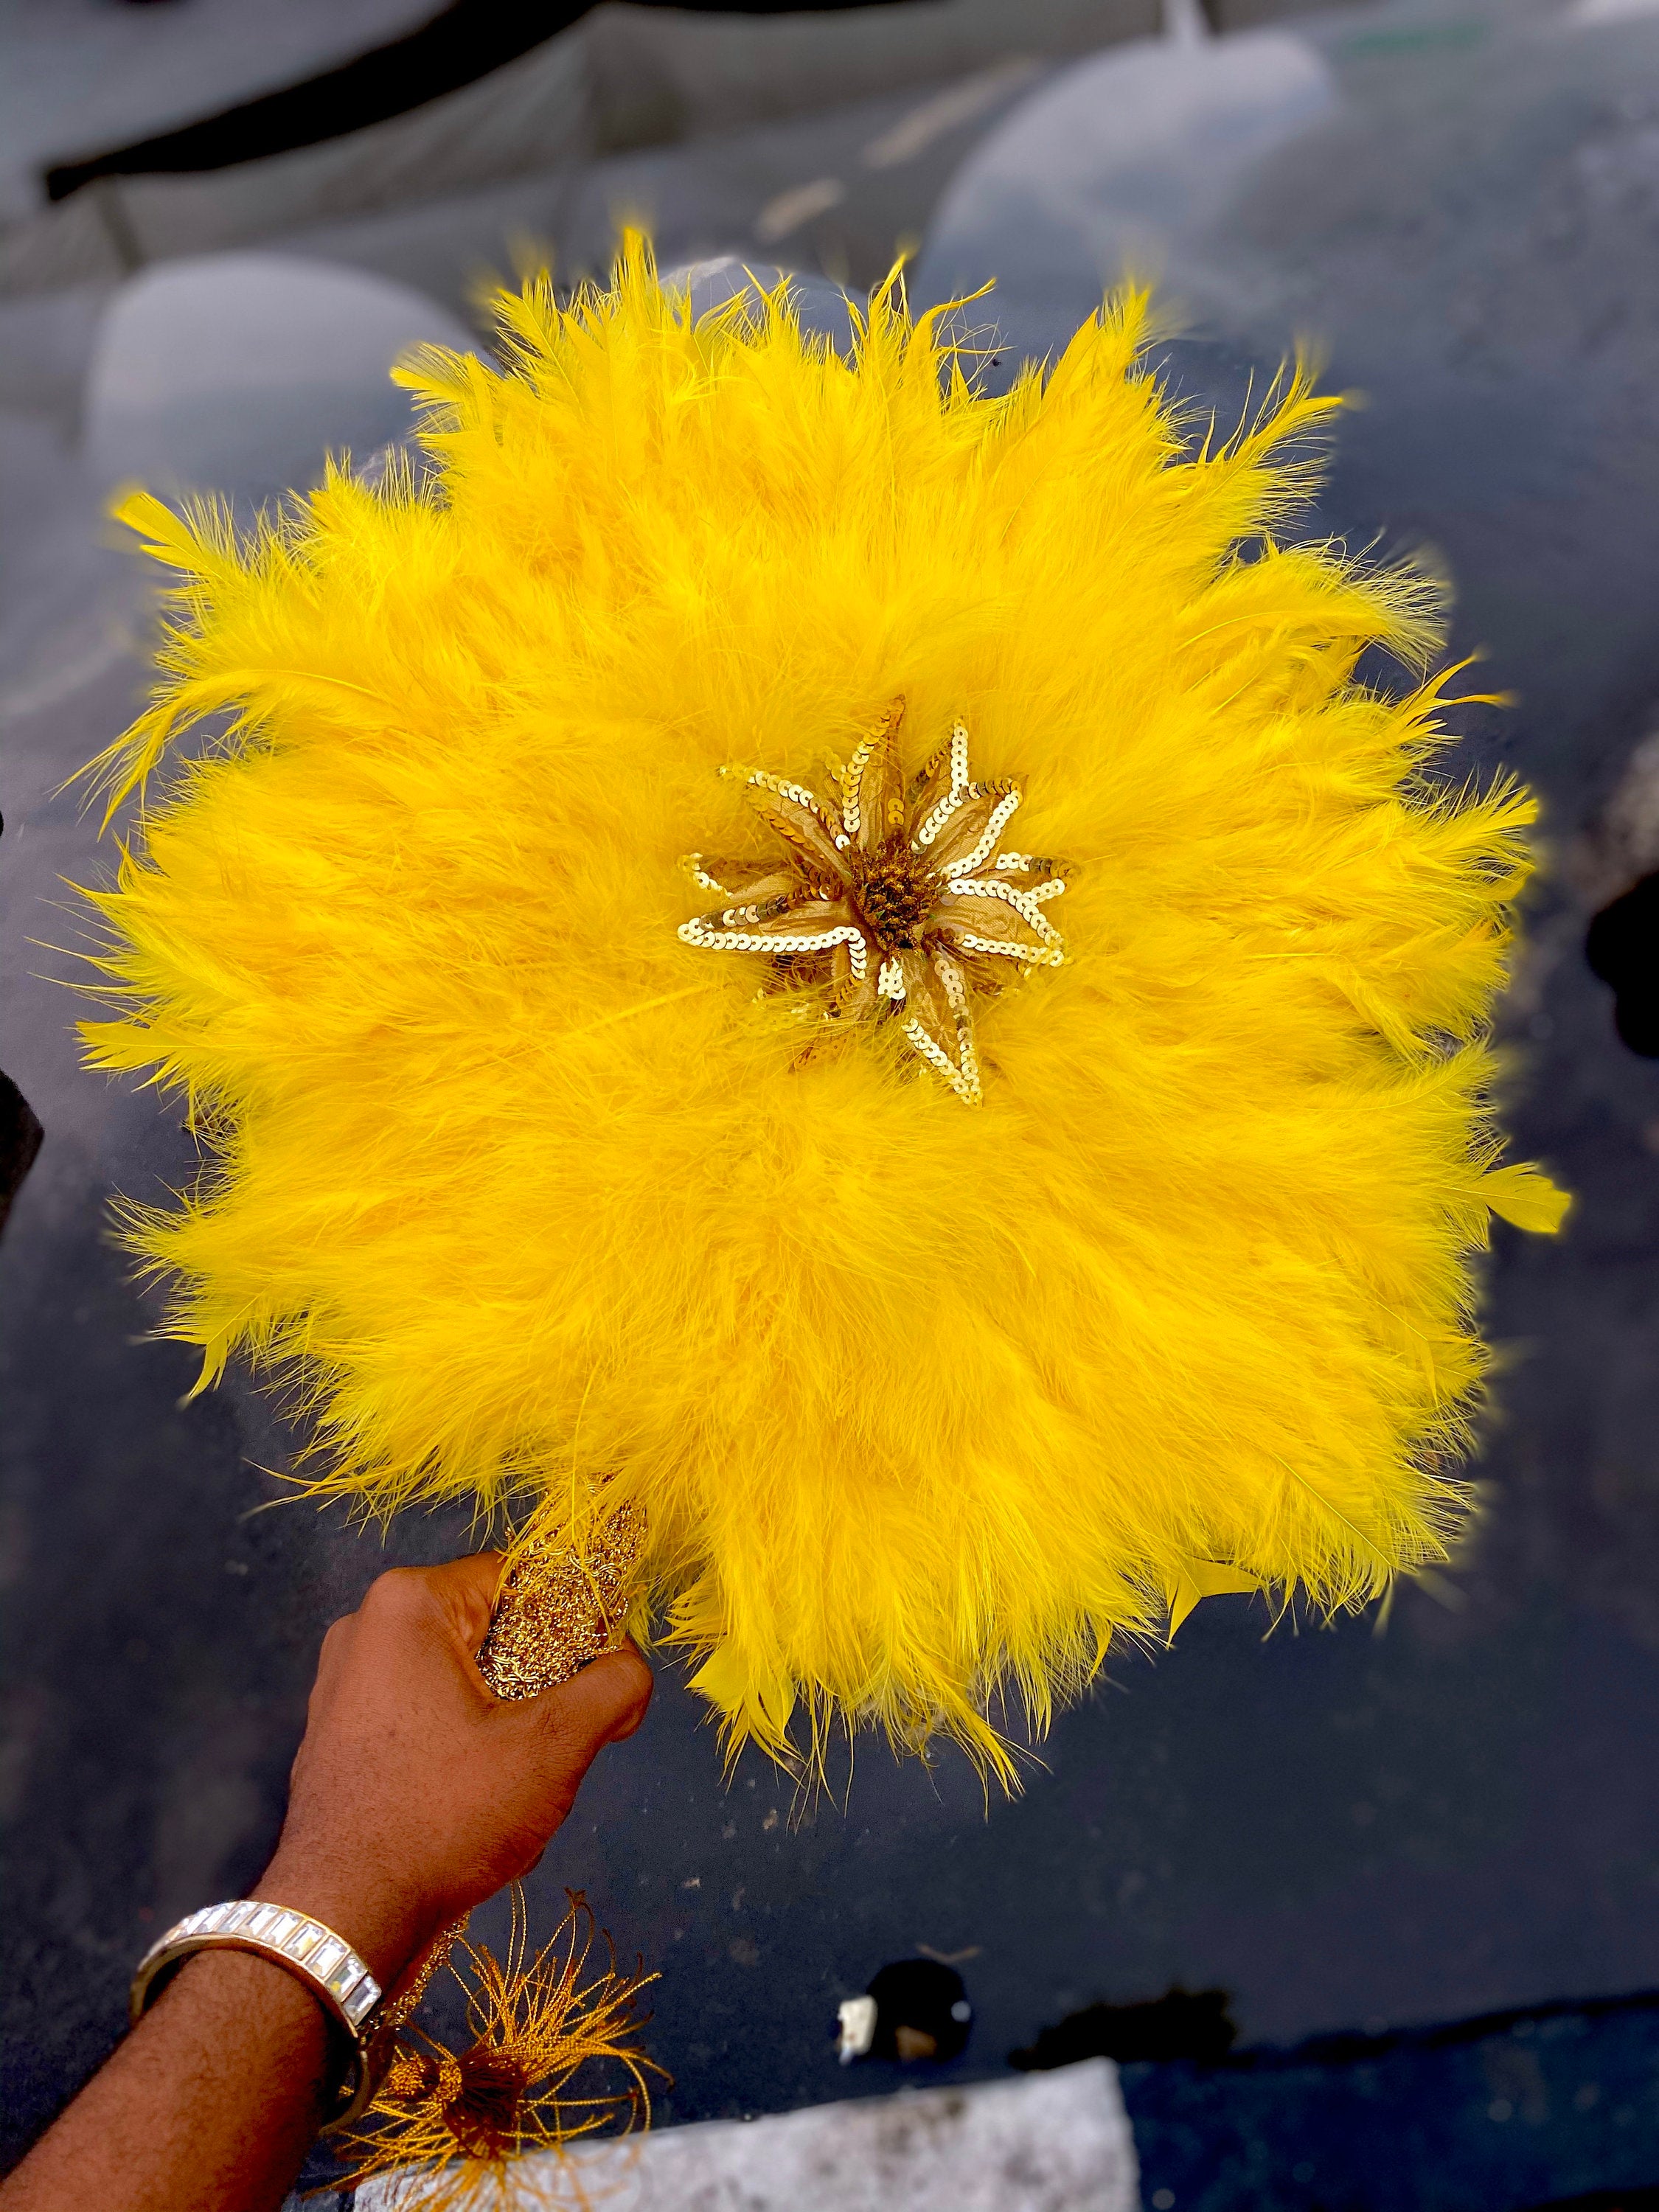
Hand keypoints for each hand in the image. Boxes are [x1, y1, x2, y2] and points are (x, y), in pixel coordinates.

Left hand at [251, 1555, 651, 1987]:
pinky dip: (460, 1748)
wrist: (342, 1917)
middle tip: (557, 1747)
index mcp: (410, 1603)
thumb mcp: (554, 1745)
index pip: (524, 1580)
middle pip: (493, 1632)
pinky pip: (425, 1716)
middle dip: (538, 1687)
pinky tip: (472, 1805)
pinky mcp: (337, 1734)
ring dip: (504, 1724)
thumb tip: (630, 1668)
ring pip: (464, 1680)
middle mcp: (366, 1627)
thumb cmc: (444, 1816)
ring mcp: (344, 1683)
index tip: (597, 1687)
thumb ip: (613, 1686)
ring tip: (514, 1787)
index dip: (576, 1628)